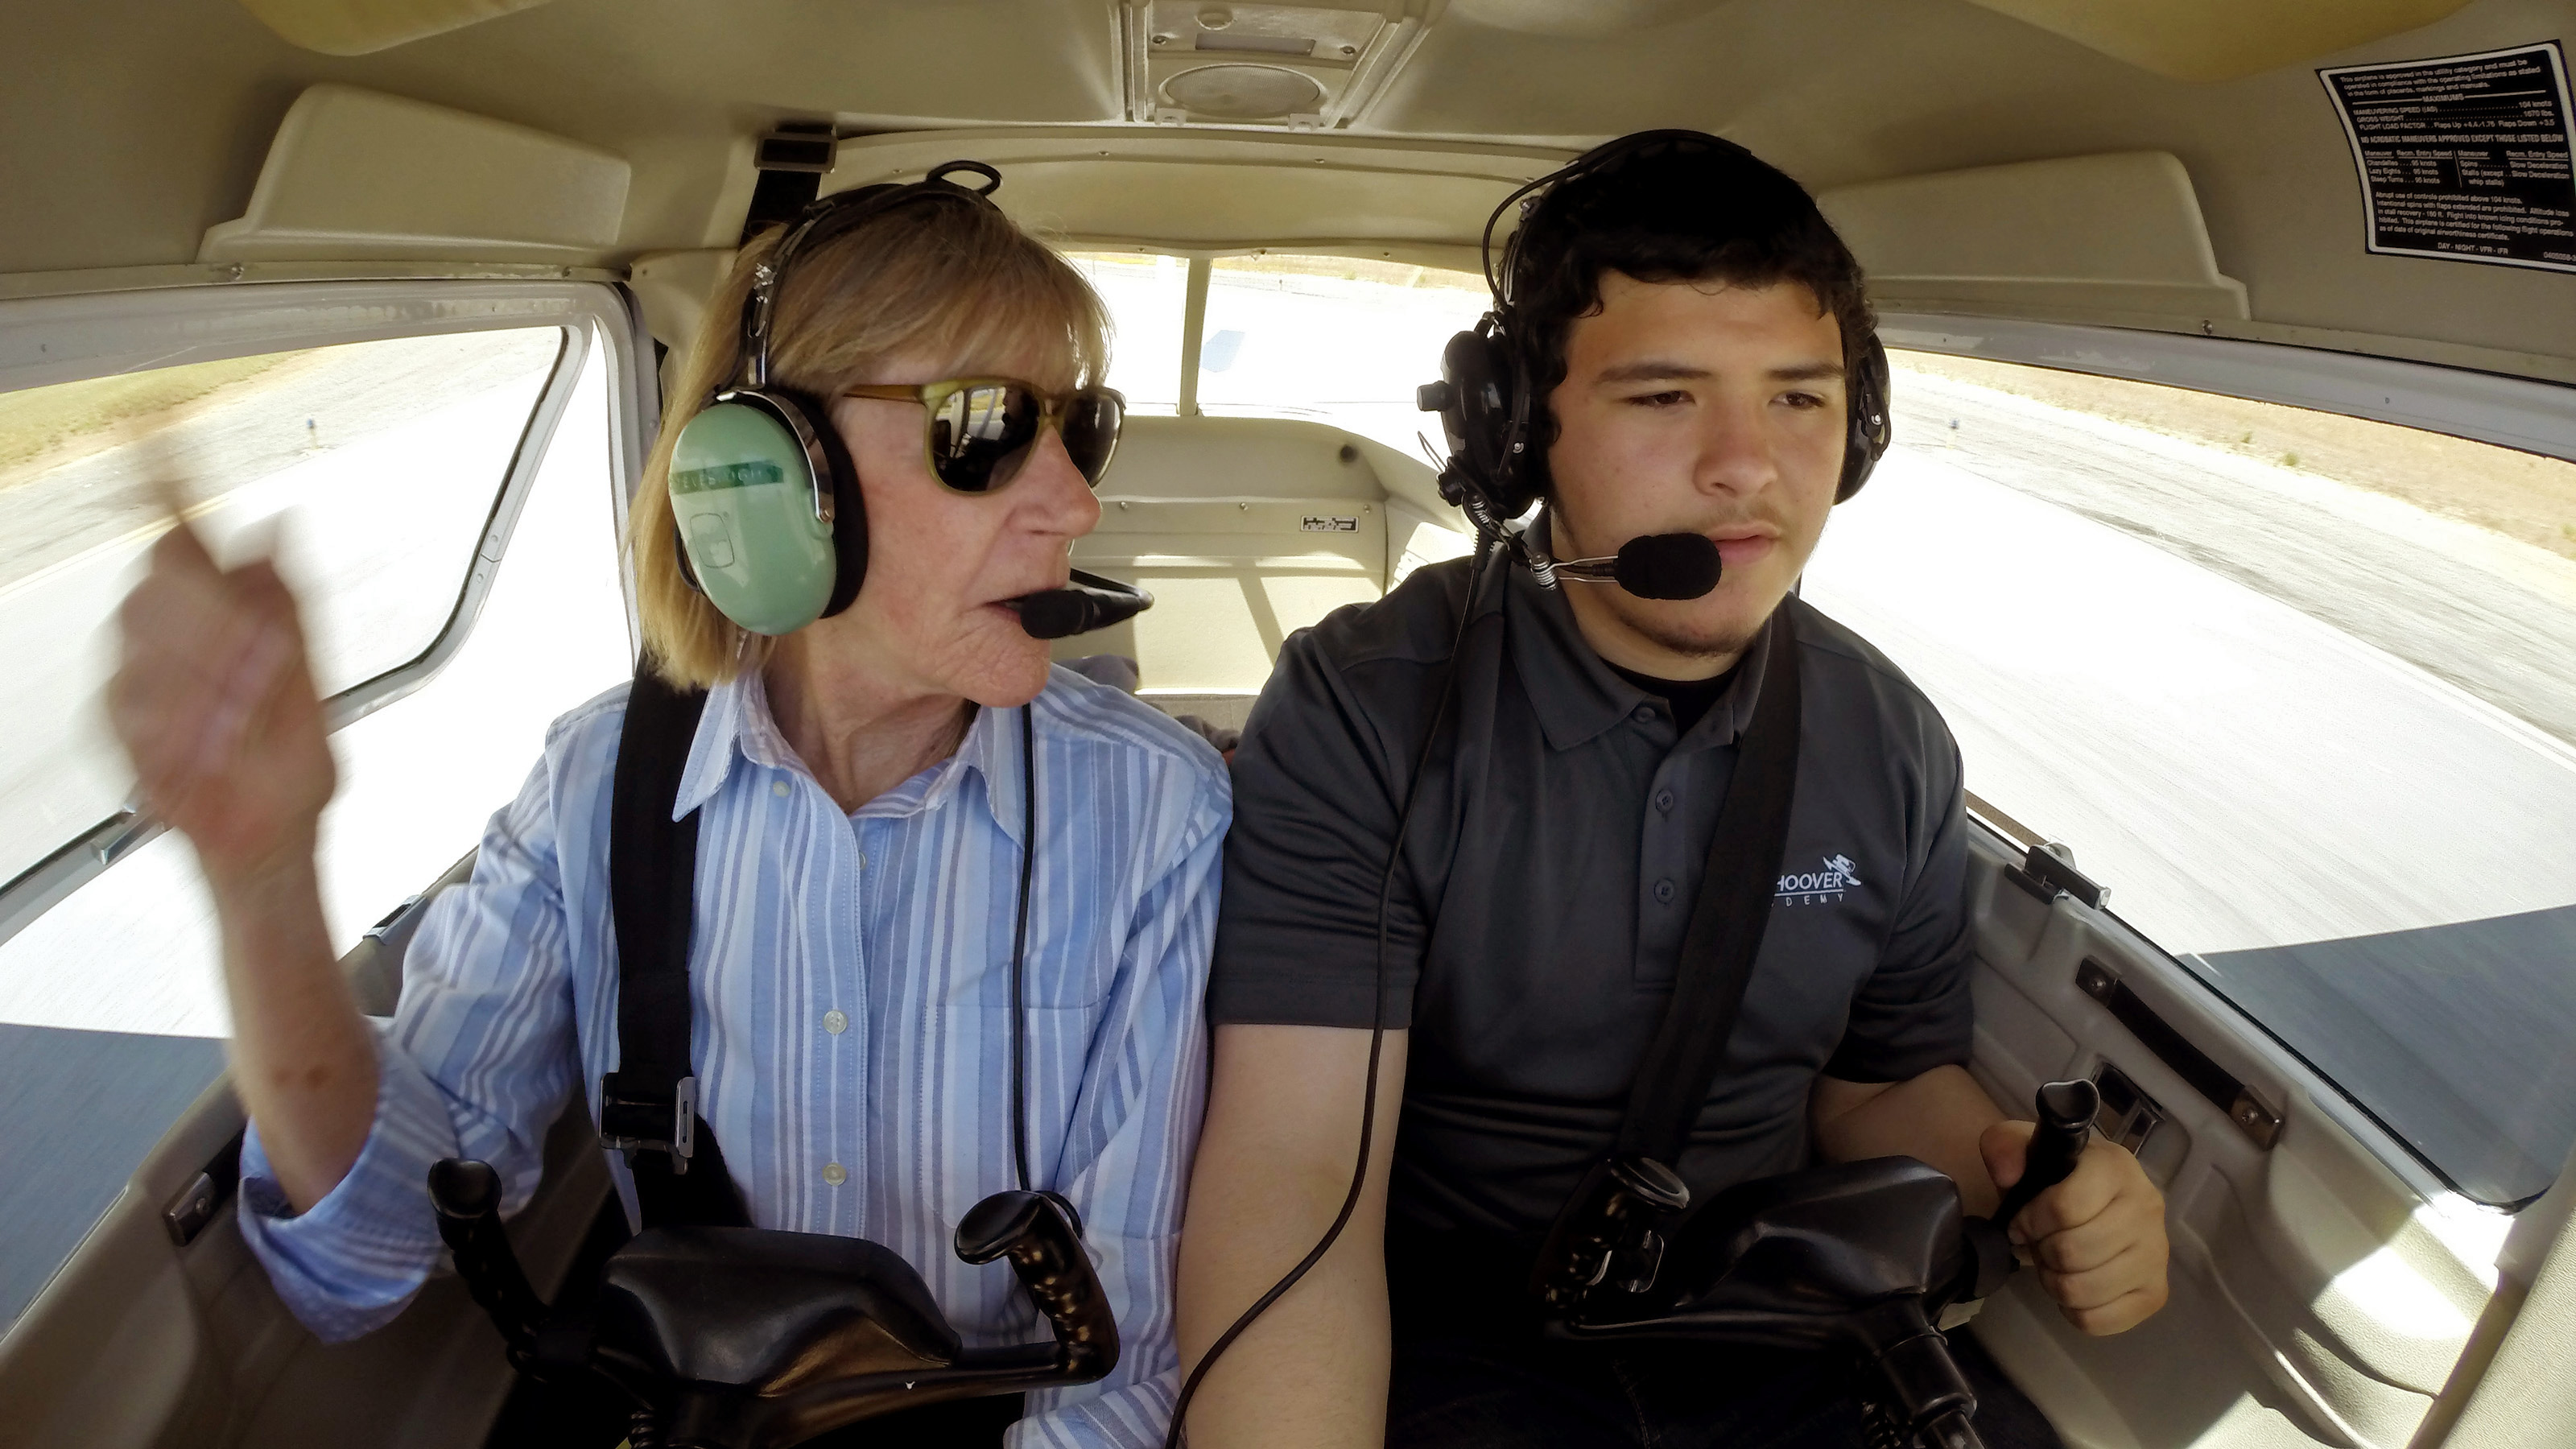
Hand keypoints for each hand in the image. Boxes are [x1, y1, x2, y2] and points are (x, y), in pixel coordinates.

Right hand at [108, 510, 335, 884]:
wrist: (273, 837)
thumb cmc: (290, 762)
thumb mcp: (312, 680)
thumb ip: (290, 603)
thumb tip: (280, 523)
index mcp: (220, 614)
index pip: (179, 533)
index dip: (161, 479)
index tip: (154, 431)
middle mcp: (167, 635)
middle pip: (159, 585)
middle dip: (216, 622)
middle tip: (261, 662)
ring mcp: (135, 677)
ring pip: (142, 642)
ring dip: (205, 680)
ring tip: (244, 719)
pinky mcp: (116, 722)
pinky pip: (128, 703)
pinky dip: (176, 723)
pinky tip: (205, 744)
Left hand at [1980, 1120, 2168, 1333]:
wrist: (2097, 1204)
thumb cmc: (2057, 1178)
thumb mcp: (2026, 1151)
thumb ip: (2005, 1147)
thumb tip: (2006, 1174)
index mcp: (2116, 1167)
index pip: (2065, 1207)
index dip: (2030, 1222)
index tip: (2021, 1223)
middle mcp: (2147, 1207)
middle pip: (2073, 1252)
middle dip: (2042, 1253)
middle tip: (2040, 1246)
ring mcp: (2157, 1254)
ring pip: (2084, 1290)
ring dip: (2054, 1282)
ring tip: (2055, 1265)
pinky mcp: (2155, 1293)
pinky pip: (2099, 1320)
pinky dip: (2073, 1310)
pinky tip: (2075, 1285)